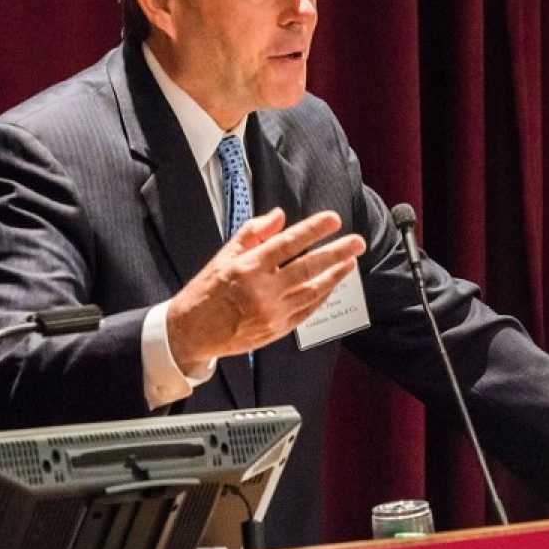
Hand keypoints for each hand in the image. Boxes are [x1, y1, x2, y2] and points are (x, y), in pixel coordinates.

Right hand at [165, 208, 366, 371]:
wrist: (191, 332)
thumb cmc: (207, 291)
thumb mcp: (224, 255)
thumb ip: (254, 233)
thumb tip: (279, 216)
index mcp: (248, 267)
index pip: (289, 243)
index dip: (314, 230)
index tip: (334, 220)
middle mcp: (263, 290)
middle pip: (308, 267)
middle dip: (337, 252)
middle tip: (357, 242)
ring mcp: (272, 313)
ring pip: (313, 291)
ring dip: (335, 275)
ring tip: (350, 262)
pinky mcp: (277, 330)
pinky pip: (307, 311)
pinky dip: (322, 297)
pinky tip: (332, 285)